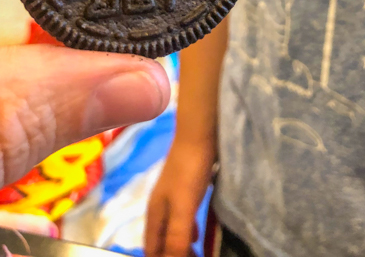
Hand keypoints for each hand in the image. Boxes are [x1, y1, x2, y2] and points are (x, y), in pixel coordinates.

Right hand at [145, 137, 216, 256]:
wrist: (199, 133)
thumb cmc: (189, 170)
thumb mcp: (183, 207)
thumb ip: (177, 236)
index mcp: (155, 213)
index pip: (152, 249)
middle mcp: (160, 206)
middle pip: (160, 241)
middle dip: (172, 254)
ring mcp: (172, 196)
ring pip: (172, 230)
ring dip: (180, 246)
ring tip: (195, 253)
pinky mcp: (186, 188)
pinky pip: (182, 218)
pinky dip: (187, 232)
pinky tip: (196, 234)